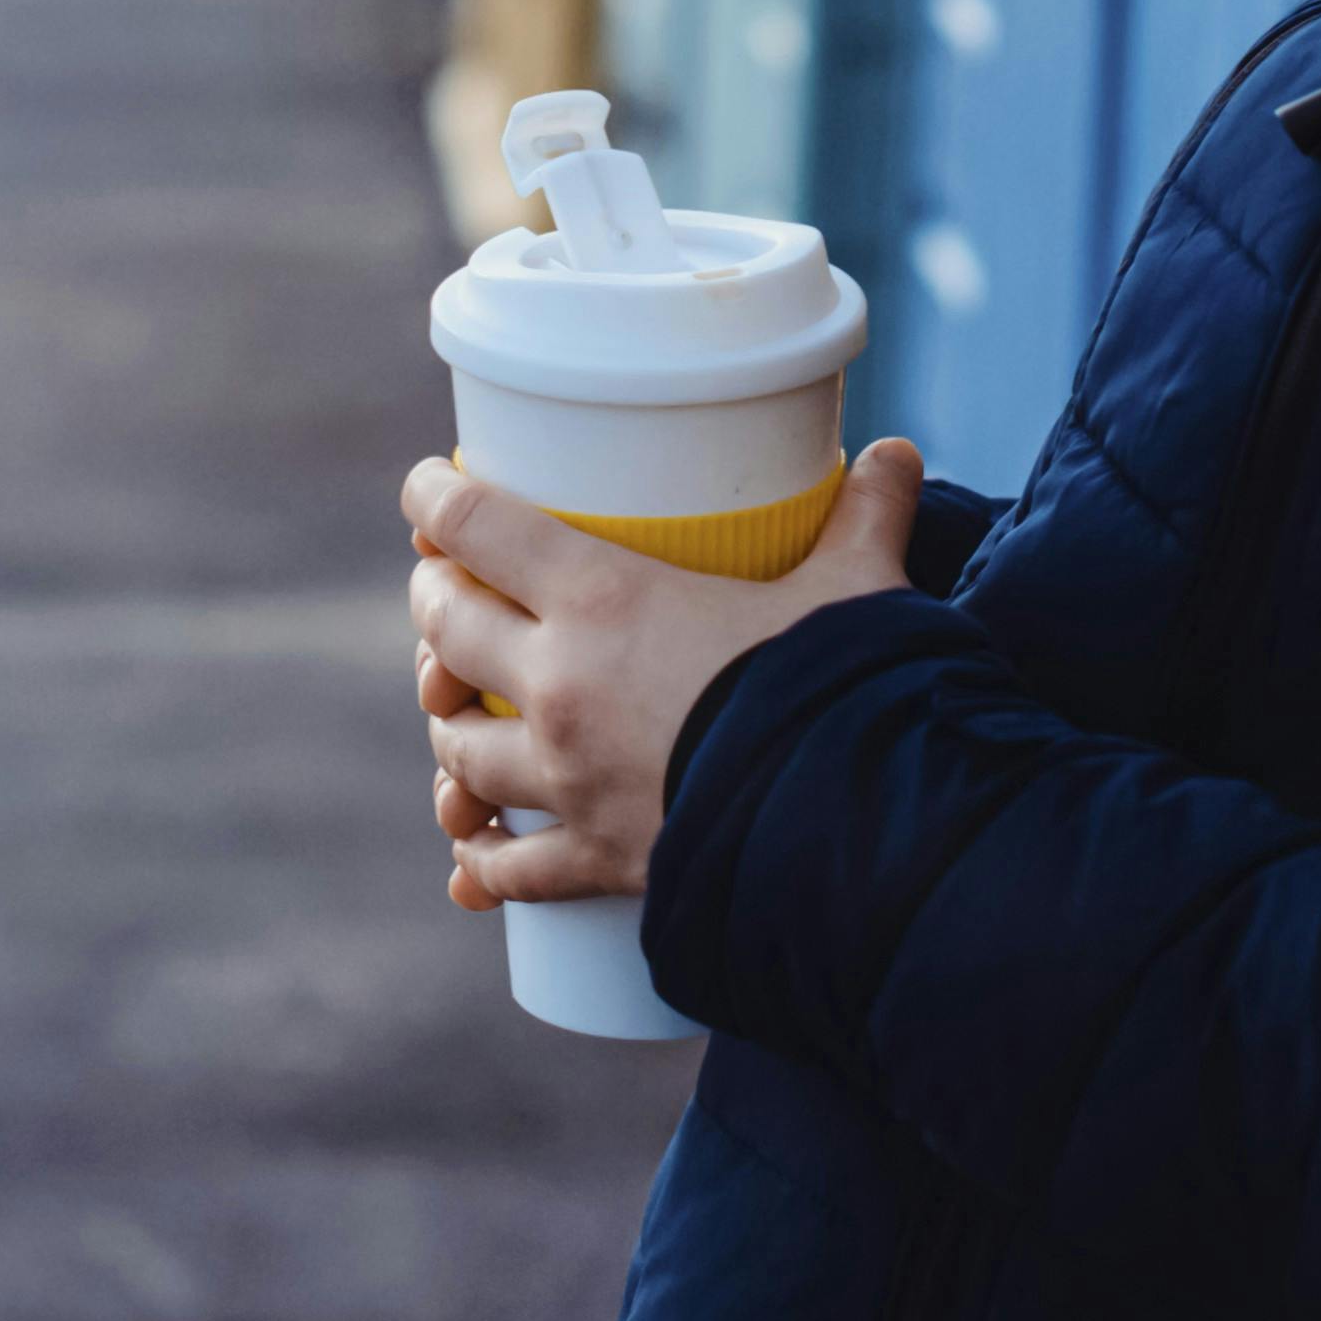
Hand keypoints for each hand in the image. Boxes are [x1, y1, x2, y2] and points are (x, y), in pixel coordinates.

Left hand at [406, 439, 924, 907]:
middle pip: (445, 630)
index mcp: (602, 600)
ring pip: (459, 745)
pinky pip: (509, 865)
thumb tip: (899, 455)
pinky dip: (481, 856)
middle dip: (433, 604)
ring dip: (448, 719)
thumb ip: (867, 519)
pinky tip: (470, 851)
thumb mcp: (859, 590)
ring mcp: (566, 779)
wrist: (853, 833)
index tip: (421, 491)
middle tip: (443, 590)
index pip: (477, 529)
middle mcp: (559, 686)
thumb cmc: (847, 691)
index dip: (433, 503)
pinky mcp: (593, 858)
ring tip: (455, 706)